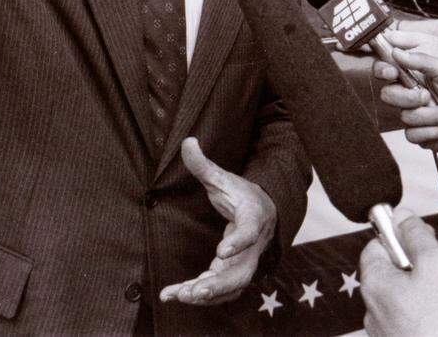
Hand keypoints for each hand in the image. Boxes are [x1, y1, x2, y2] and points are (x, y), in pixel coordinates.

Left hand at [159, 137, 276, 305]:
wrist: (263, 213)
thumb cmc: (241, 195)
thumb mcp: (224, 178)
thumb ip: (204, 165)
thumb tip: (187, 141)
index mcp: (253, 218)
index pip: (249, 233)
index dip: (237, 243)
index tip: (220, 252)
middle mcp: (253, 247)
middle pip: (242, 273)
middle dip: (218, 284)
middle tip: (194, 290)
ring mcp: (246, 263)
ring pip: (231, 287)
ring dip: (206, 295)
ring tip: (179, 295)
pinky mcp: (234, 274)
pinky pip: (220, 291)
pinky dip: (200, 295)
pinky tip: (173, 294)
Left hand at [360, 209, 437, 336]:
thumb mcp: (436, 264)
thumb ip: (417, 235)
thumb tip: (402, 215)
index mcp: (374, 285)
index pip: (376, 244)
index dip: (402, 236)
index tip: (425, 240)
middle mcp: (373, 312)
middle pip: (392, 271)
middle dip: (419, 267)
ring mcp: (387, 335)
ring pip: (406, 298)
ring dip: (428, 294)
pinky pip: (414, 322)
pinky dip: (431, 317)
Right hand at [373, 38, 437, 153]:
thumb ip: (422, 60)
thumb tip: (397, 51)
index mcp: (415, 75)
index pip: (387, 70)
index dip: (383, 70)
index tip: (392, 72)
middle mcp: (411, 94)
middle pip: (388, 95)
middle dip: (409, 97)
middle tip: (427, 96)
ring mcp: (414, 115)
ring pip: (404, 117)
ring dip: (430, 116)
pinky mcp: (420, 134)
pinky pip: (412, 135)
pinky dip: (432, 131)